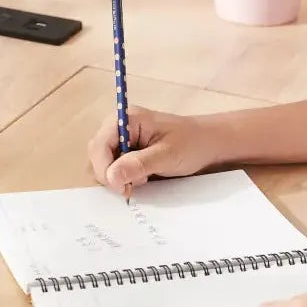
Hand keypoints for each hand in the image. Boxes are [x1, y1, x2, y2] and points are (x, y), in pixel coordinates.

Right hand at [87, 107, 221, 194]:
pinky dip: (123, 177)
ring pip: (103, 162)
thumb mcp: (167, 155)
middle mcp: (119, 126)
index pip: (99, 144)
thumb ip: (138, 164)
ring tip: (141, 179)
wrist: (209, 143)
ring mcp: (122, 138)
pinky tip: (141, 179)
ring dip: (117, 176)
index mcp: (127, 118)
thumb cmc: (192, 144)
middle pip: (97, 154)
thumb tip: (111, 177)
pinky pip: (114, 166)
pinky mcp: (127, 150)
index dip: (104, 168)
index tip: (121, 188)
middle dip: (110, 174)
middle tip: (132, 187)